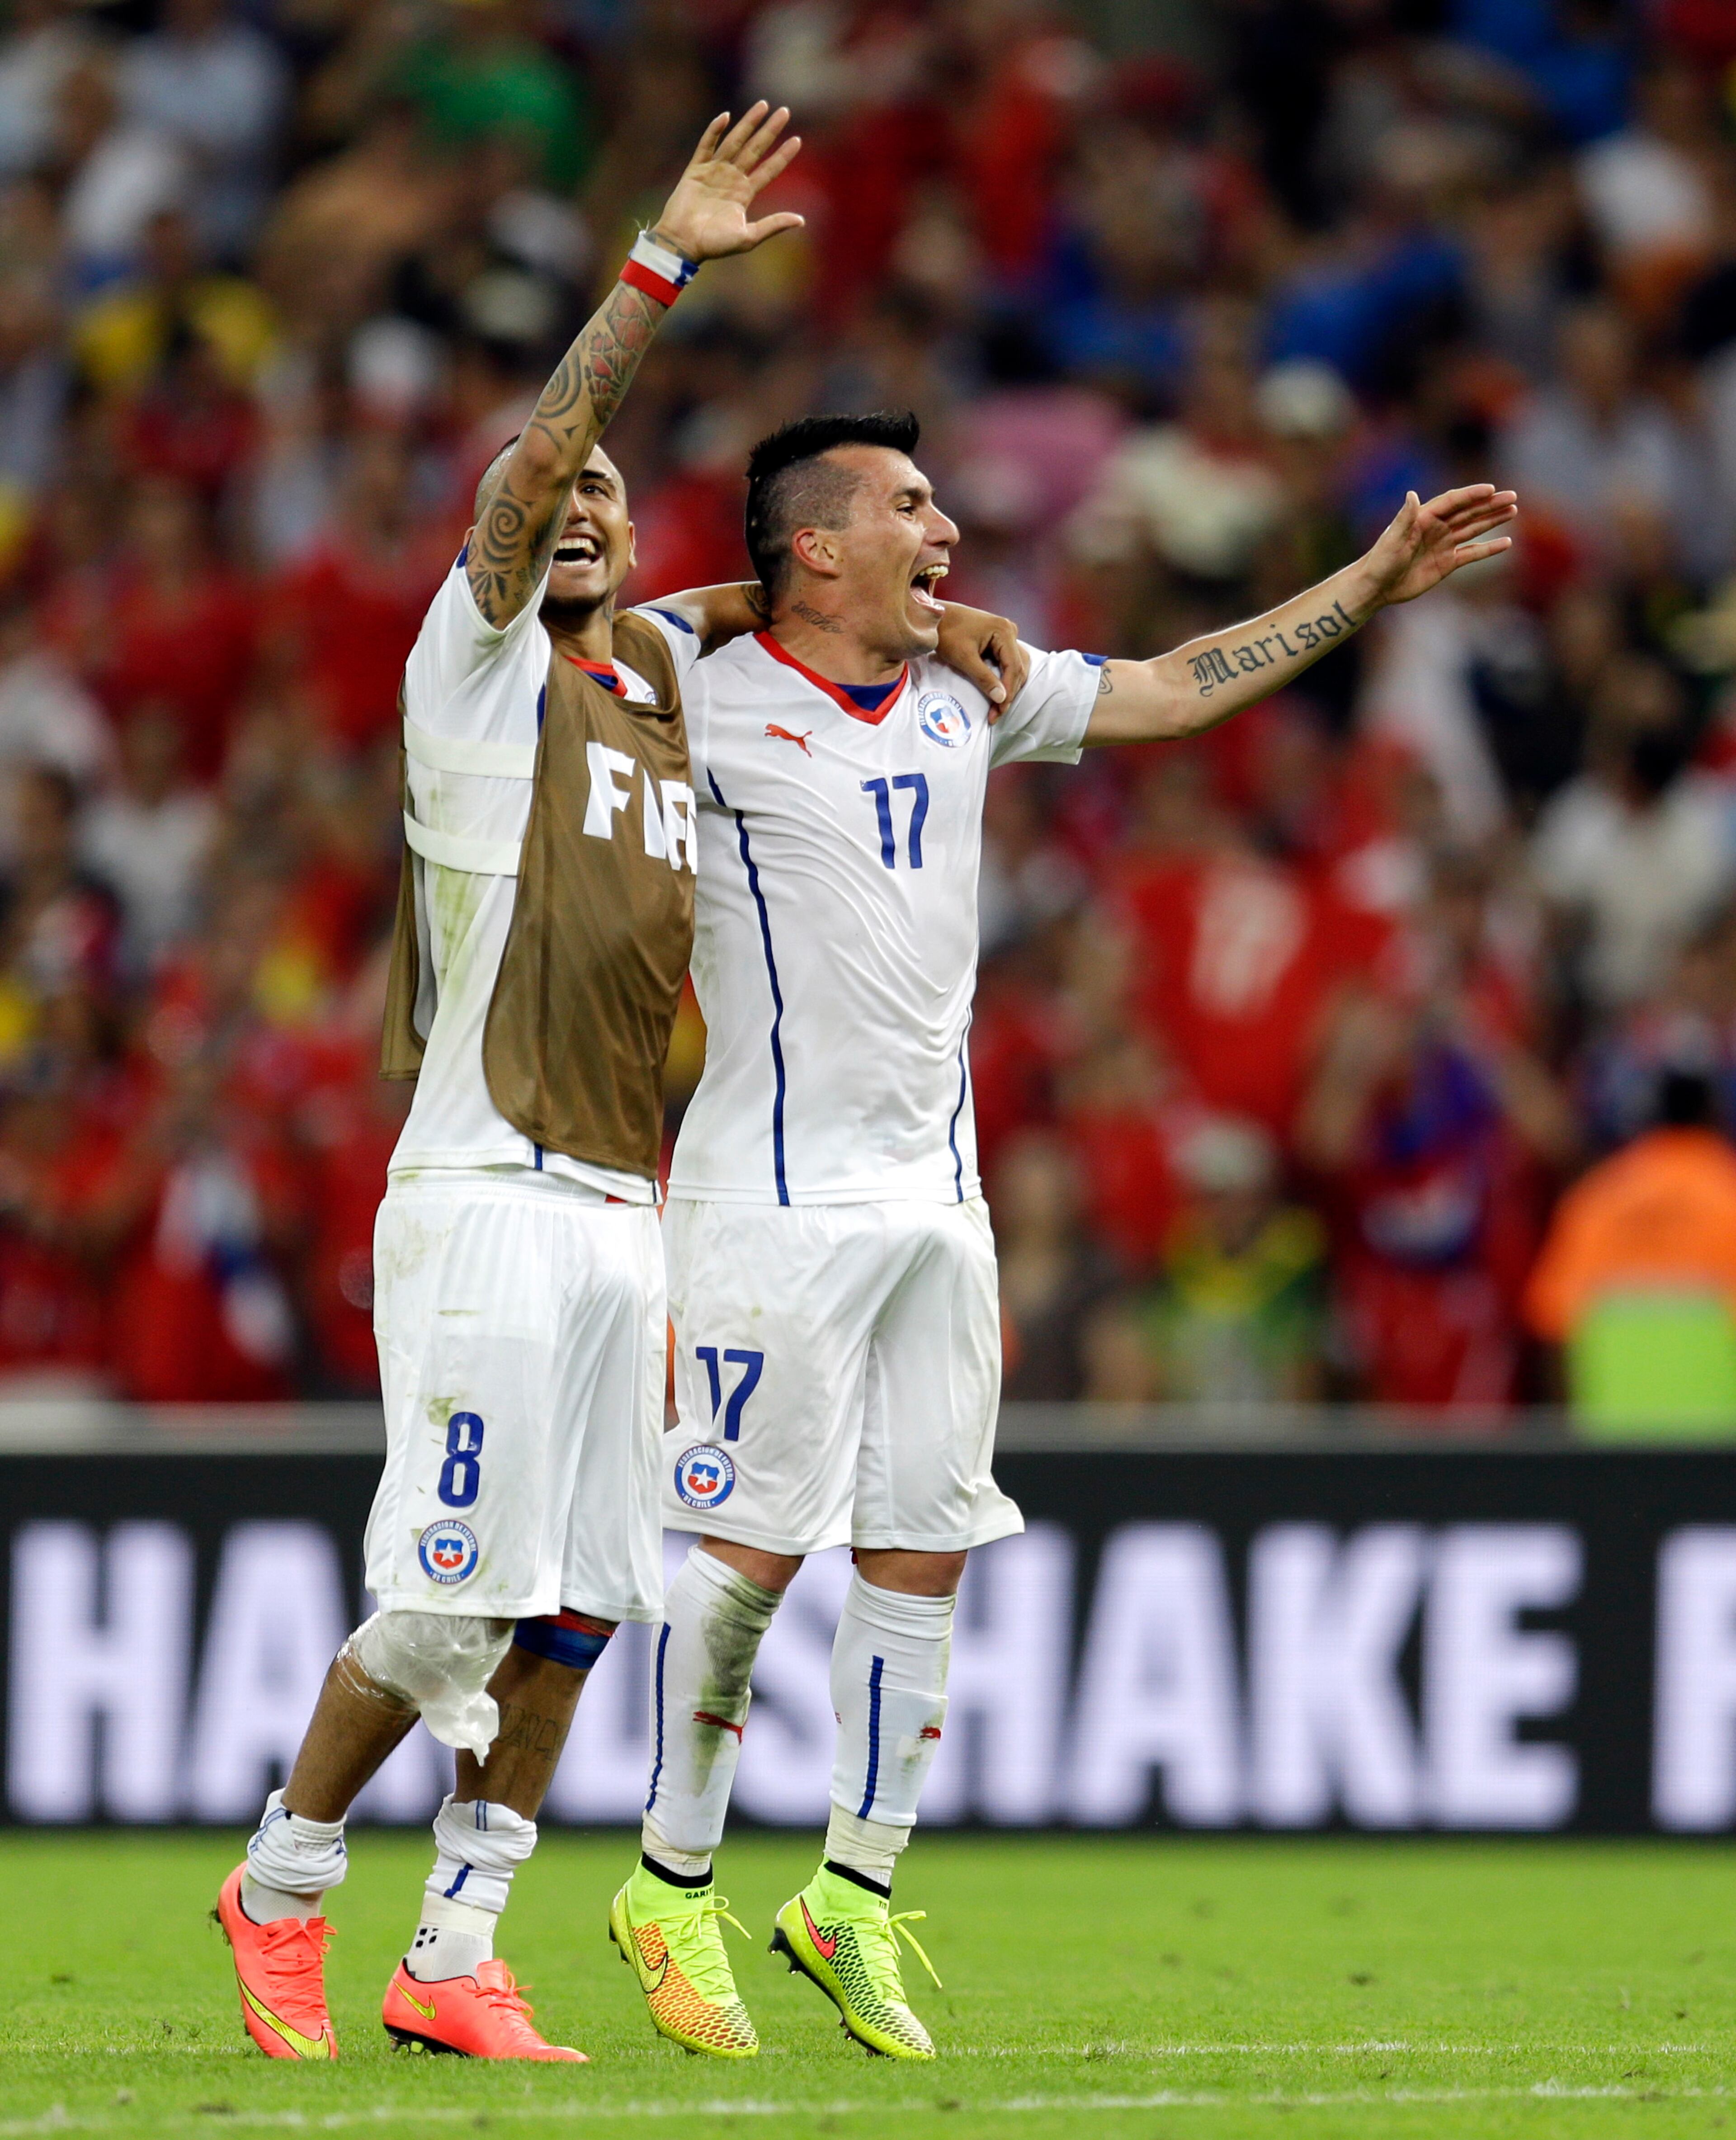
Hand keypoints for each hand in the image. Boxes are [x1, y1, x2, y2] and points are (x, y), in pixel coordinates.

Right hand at [652, 104, 804, 264]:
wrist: (684, 244)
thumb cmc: (714, 245)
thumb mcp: (749, 237)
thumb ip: (773, 225)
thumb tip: (801, 220)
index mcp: (744, 194)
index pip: (769, 170)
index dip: (782, 155)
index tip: (797, 140)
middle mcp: (732, 179)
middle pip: (755, 149)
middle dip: (769, 130)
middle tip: (785, 111)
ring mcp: (714, 172)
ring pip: (735, 142)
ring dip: (748, 123)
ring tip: (763, 105)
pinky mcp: (696, 169)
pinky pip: (707, 146)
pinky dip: (715, 131)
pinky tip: (726, 117)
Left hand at [935, 602, 1029, 710]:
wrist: (935, 618)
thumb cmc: (946, 633)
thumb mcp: (963, 658)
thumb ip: (983, 678)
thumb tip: (1001, 698)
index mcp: (1004, 631)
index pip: (1014, 667)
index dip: (1008, 691)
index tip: (999, 710)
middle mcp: (1010, 630)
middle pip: (1018, 668)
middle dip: (1008, 692)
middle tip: (996, 714)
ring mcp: (1006, 633)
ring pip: (1015, 666)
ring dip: (1008, 687)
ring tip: (997, 706)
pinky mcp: (999, 639)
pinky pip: (1008, 661)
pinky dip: (1004, 677)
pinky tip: (996, 691)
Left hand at [1356, 484, 1518, 609]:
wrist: (1377, 587)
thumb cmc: (1381, 560)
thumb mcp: (1393, 538)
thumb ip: (1405, 517)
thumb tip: (1412, 493)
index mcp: (1424, 517)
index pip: (1453, 501)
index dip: (1472, 494)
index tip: (1491, 489)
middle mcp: (1437, 528)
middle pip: (1469, 512)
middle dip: (1490, 504)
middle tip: (1512, 497)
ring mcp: (1444, 545)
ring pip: (1473, 529)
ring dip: (1493, 520)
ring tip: (1512, 511)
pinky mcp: (1447, 563)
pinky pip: (1472, 553)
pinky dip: (1488, 549)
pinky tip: (1506, 543)